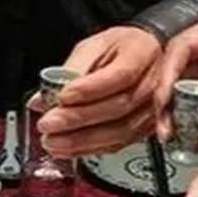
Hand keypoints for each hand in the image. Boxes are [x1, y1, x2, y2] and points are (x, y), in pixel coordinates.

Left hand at [37, 26, 161, 157]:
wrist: (145, 57)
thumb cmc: (119, 49)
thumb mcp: (93, 47)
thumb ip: (70, 70)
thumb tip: (44, 96)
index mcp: (141, 53)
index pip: (119, 75)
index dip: (89, 89)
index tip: (61, 96)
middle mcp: (154, 84)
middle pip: (118, 107)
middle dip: (77, 118)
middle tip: (48, 123)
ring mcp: (151, 110)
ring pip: (118, 132)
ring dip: (81, 140)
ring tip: (52, 140)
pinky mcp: (143, 130)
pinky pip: (117, 144)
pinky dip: (89, 149)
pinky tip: (67, 149)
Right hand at [155, 11, 197, 135]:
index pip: (180, 48)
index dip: (167, 75)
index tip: (165, 101)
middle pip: (169, 70)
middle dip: (165, 102)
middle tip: (167, 128)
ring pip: (173, 89)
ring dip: (172, 114)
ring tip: (177, 136)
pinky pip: (185, 102)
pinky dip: (185, 120)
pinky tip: (192, 135)